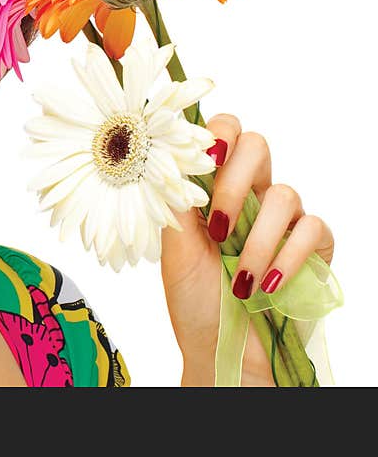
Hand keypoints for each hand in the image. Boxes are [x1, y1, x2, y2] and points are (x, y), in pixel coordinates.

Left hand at [159, 113, 334, 385]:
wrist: (221, 348)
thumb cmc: (194, 297)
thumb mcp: (173, 246)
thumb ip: (173, 200)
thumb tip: (168, 157)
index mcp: (212, 187)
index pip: (222, 133)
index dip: (216, 133)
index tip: (203, 158)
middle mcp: (249, 194)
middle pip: (258, 144)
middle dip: (234, 181)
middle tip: (217, 226)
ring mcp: (282, 219)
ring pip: (284, 193)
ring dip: (257, 238)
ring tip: (239, 276)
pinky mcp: (313, 247)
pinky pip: (313, 229)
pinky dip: (289, 256)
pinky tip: (268, 284)